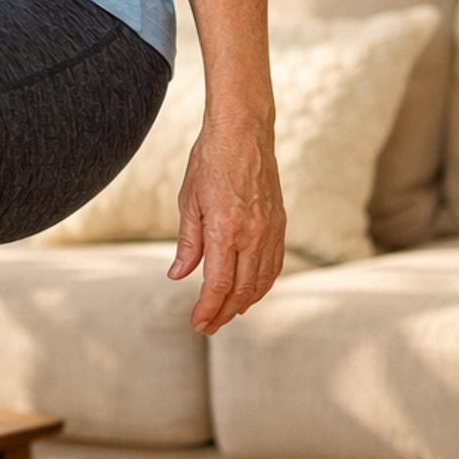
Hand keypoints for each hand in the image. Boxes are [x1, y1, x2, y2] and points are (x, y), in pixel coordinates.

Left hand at [168, 114, 284, 334]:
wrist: (243, 132)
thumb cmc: (210, 162)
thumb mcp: (188, 201)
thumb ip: (188, 243)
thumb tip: (179, 276)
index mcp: (225, 230)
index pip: (218, 284)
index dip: (208, 309)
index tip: (197, 323)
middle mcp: (253, 234)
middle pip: (241, 290)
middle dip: (223, 313)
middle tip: (207, 326)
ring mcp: (270, 230)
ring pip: (262, 281)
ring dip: (244, 304)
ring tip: (226, 314)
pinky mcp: (279, 224)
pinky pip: (273, 265)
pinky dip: (262, 285)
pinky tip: (250, 292)